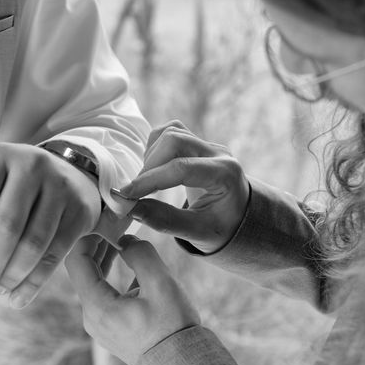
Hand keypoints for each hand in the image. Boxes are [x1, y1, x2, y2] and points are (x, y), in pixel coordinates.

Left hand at [0, 142, 101, 307]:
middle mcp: (32, 165)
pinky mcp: (80, 209)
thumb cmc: (13, 191)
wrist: (69, 174)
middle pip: (5, 225)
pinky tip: (18, 297)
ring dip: (12, 275)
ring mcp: (60, 186)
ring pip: (33, 242)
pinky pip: (56, 253)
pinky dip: (34, 282)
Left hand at [65, 235, 199, 364]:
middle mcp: (91, 317)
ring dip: (105, 260)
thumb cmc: (172, 328)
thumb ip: (141, 254)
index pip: (77, 260)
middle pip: (83, 271)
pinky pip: (104, 296)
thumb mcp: (160, 283)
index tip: (103, 220)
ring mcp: (100, 326)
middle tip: (113, 224)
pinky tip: (131, 267)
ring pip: (94, 284)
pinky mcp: (112, 330)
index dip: (87, 235)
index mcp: (97, 306)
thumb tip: (126, 240)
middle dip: (97, 245)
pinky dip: (113, 278)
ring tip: (121, 240)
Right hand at [120, 120, 249, 253]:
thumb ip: (165, 221)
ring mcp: (208, 145)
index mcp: (225, 174)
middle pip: (174, 140)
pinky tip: (154, 169)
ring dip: (152, 155)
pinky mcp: (198, 143)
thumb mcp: (197, 233)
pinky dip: (156, 146)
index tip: (127, 194)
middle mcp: (218, 153)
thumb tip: (131, 208)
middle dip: (149, 165)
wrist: (238, 218)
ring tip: (148, 182)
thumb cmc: (221, 228)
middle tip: (136, 191)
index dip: (150, 180)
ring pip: (171, 133)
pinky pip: (172, 131)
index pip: (181, 168)